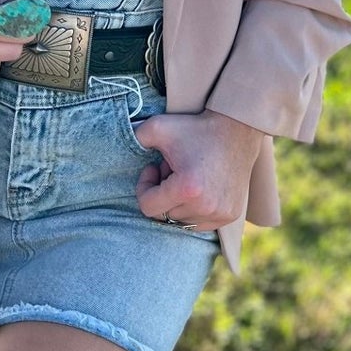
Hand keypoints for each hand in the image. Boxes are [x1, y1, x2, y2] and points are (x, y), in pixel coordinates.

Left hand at [132, 109, 266, 230]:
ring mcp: (220, 214)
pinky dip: (194, 209)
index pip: (148, 208)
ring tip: (187, 177)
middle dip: (163, 192)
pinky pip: (200, 223)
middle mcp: (205, 207)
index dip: (145, 187)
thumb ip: (133, 137)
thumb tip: (111, 148)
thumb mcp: (159, 127)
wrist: (238, 129)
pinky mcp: (230, 215)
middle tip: (172, 169)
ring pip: (181, 220)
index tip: (155, 167)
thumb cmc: (196, 128)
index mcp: (187, 189)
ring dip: (178, 201)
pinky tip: (200, 187)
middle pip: (164, 214)